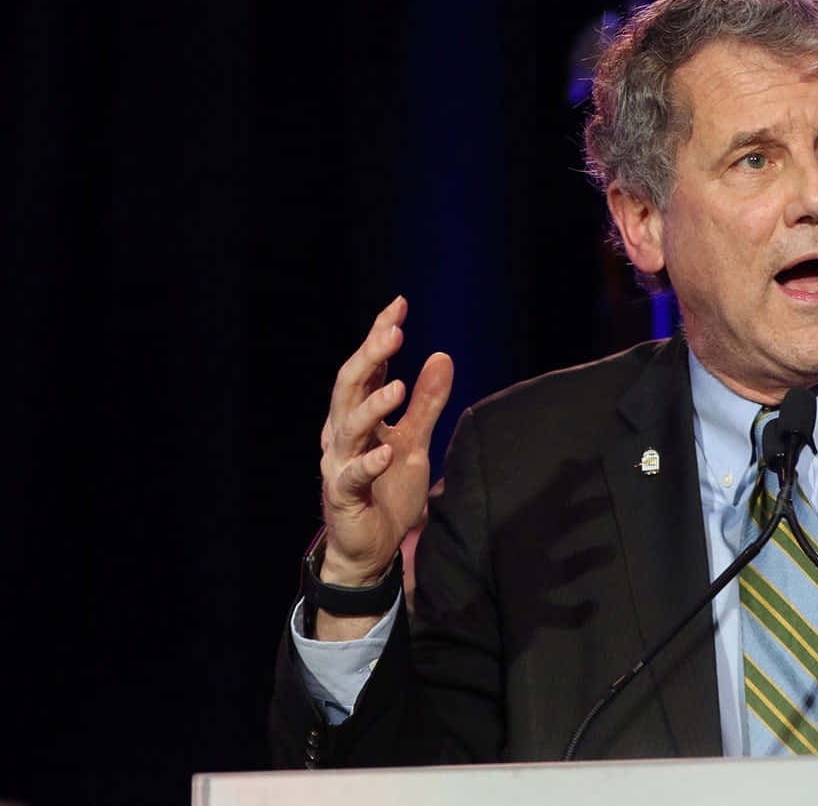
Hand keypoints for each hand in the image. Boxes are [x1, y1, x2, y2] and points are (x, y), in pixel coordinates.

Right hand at [319, 296, 452, 590]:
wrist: (371, 550)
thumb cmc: (387, 492)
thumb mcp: (415, 441)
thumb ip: (427, 403)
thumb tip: (441, 355)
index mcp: (357, 417)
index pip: (365, 368)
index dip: (378, 337)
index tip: (398, 305)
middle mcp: (341, 435)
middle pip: (348, 387)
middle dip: (370, 357)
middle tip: (394, 332)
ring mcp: (338, 465)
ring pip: (347, 428)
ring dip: (372, 405)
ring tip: (397, 386)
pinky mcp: (343, 497)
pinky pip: (353, 477)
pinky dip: (369, 463)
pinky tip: (387, 451)